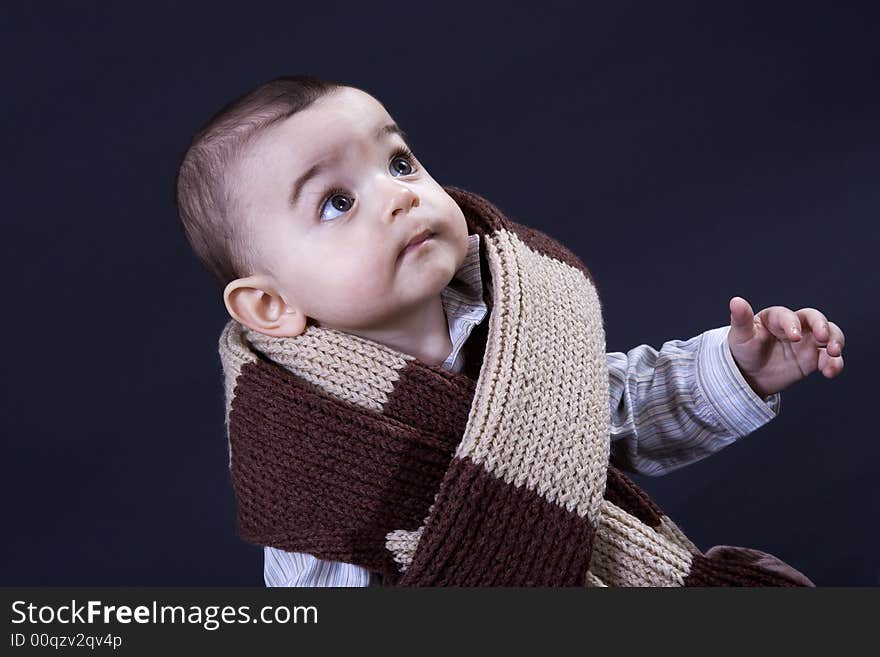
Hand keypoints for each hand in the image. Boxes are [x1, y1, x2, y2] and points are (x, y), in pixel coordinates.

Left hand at [726, 296, 844, 398]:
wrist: (749, 374)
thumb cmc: (743, 350)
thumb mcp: (740, 335)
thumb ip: (741, 319)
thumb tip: (736, 301)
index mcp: (776, 317)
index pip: (788, 316)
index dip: (793, 324)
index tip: (795, 336)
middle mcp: (795, 326)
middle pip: (815, 319)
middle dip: (822, 326)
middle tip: (823, 338)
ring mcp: (806, 342)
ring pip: (830, 334)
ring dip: (836, 340)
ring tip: (834, 353)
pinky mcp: (813, 359)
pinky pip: (830, 358)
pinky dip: (834, 363)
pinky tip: (830, 372)